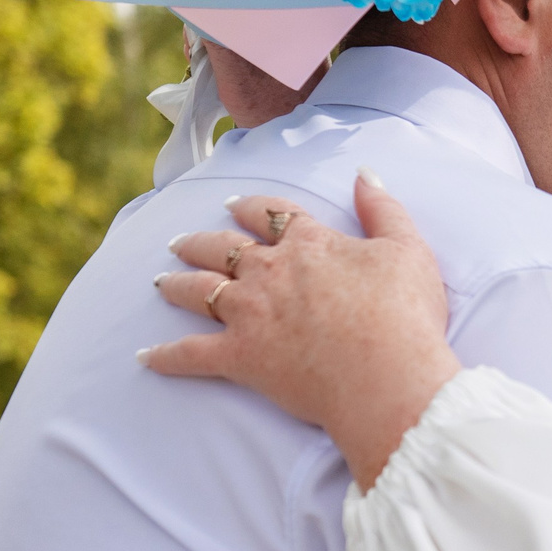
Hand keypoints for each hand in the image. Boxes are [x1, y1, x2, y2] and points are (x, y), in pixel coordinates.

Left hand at [144, 170, 457, 488]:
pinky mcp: (239, 358)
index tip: (234, 206)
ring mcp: (249, 314)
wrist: (386, 377)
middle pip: (223, 249)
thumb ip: (383, 208)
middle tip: (181, 242)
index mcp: (308, 243)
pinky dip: (165, 356)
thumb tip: (365, 173)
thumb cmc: (404, 315)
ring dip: (178, 284)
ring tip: (162, 282)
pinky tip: (144, 357)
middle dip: (199, 243)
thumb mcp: (407, 249)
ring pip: (200, 291)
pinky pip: (190, 355)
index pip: (270, 214)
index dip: (249, 208)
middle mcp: (269, 272)